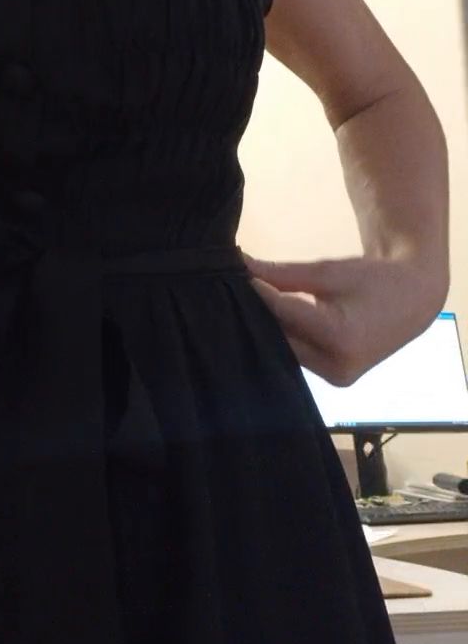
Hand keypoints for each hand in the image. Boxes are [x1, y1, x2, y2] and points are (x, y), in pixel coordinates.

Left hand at [240, 251, 443, 385]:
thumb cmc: (373, 280)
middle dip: (258, 313)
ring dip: (268, 327)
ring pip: (286, 349)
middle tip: (231, 288)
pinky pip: (298, 356)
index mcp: (339, 338)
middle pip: (281, 337)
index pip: (283, 313)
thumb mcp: (328, 271)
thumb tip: (241, 264)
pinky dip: (284, 337)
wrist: (412, 301)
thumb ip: (283, 273)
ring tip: (245, 303)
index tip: (234, 272)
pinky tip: (267, 319)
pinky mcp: (333, 379)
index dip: (257, 292)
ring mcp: (336, 378)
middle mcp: (337, 367)